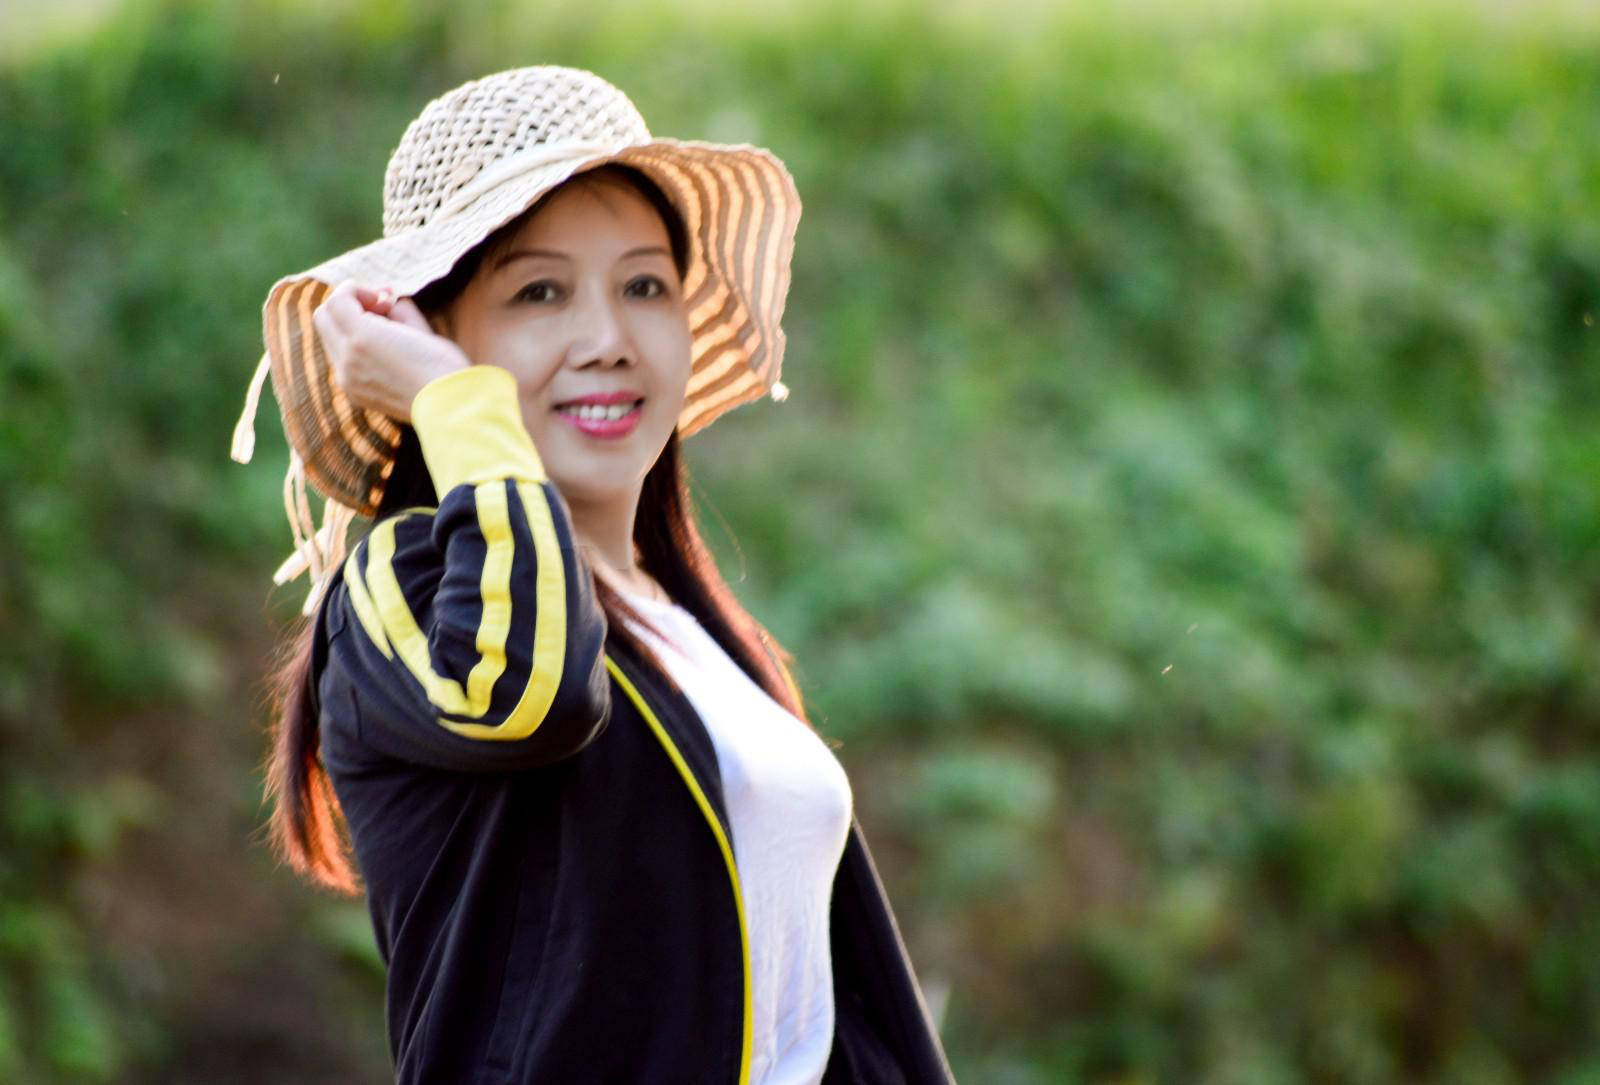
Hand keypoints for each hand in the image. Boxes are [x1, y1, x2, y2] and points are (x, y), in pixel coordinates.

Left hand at [312, 281, 469, 421]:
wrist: (449, 407)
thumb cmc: (441, 364)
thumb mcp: (420, 326)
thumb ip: (397, 309)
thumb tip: (388, 302)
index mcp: (362, 337)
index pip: (337, 300)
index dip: (358, 290)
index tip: (383, 298)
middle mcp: (347, 359)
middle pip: (324, 318)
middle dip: (347, 307)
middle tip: (378, 311)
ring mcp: (347, 380)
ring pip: (330, 340)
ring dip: (349, 329)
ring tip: (383, 333)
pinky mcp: (354, 394)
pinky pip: (340, 362)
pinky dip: (353, 350)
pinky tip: (382, 354)